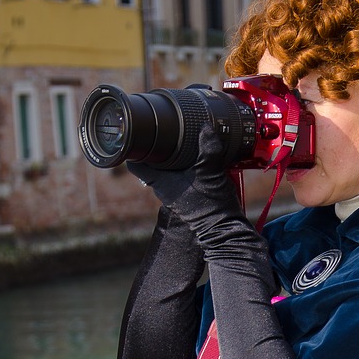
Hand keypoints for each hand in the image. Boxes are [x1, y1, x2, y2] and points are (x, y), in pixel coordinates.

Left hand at [129, 124, 246, 255]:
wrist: (224, 229)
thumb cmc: (212, 207)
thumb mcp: (211, 172)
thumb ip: (208, 149)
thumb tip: (205, 128)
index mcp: (161, 182)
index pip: (136, 163)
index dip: (134, 147)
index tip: (137, 134)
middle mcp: (164, 189)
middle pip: (151, 164)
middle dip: (156, 148)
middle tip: (163, 132)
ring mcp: (175, 194)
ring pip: (167, 170)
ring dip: (172, 158)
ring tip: (181, 142)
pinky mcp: (187, 197)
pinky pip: (180, 177)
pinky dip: (185, 167)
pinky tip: (197, 160)